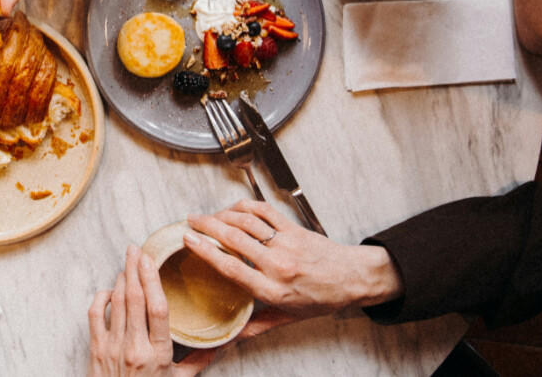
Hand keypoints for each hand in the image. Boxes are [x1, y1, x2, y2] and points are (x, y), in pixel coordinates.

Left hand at [88, 245, 218, 376]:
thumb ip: (199, 360)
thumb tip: (222, 344)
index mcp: (158, 354)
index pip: (157, 309)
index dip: (152, 280)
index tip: (149, 260)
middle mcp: (134, 348)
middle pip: (134, 298)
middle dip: (134, 269)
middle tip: (135, 249)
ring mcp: (112, 348)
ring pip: (115, 303)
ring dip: (120, 280)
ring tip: (127, 265)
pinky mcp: (96, 350)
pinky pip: (94, 315)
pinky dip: (101, 298)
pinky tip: (109, 290)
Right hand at [185, 200, 401, 317]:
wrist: (353, 278)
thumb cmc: (322, 298)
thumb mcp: (289, 318)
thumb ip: (257, 325)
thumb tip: (233, 336)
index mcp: (272, 290)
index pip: (231, 267)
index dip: (205, 251)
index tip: (188, 240)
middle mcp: (278, 265)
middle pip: (234, 238)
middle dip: (207, 226)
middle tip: (190, 222)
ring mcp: (287, 243)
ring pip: (247, 221)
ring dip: (222, 214)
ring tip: (207, 216)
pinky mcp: (294, 229)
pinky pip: (265, 211)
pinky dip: (245, 206)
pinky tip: (233, 208)